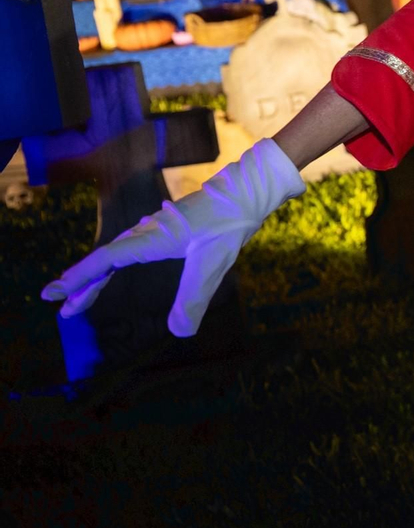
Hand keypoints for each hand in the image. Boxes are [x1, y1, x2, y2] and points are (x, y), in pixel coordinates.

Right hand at [40, 139, 305, 337]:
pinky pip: (130, 249)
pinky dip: (116, 264)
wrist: (245, 194)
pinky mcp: (166, 229)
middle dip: (81, 284)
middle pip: (105, 260)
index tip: (54, 294)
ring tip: (79, 298)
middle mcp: (147, 232)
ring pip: (116, 254)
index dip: (79, 279)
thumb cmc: (228, 225)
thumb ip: (195, 298)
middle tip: (60, 308)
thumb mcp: (214, 264)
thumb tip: (179, 333)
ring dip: (96, 276)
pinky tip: (112, 271)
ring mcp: (155, 229)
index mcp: (151, 240)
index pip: (106, 261)